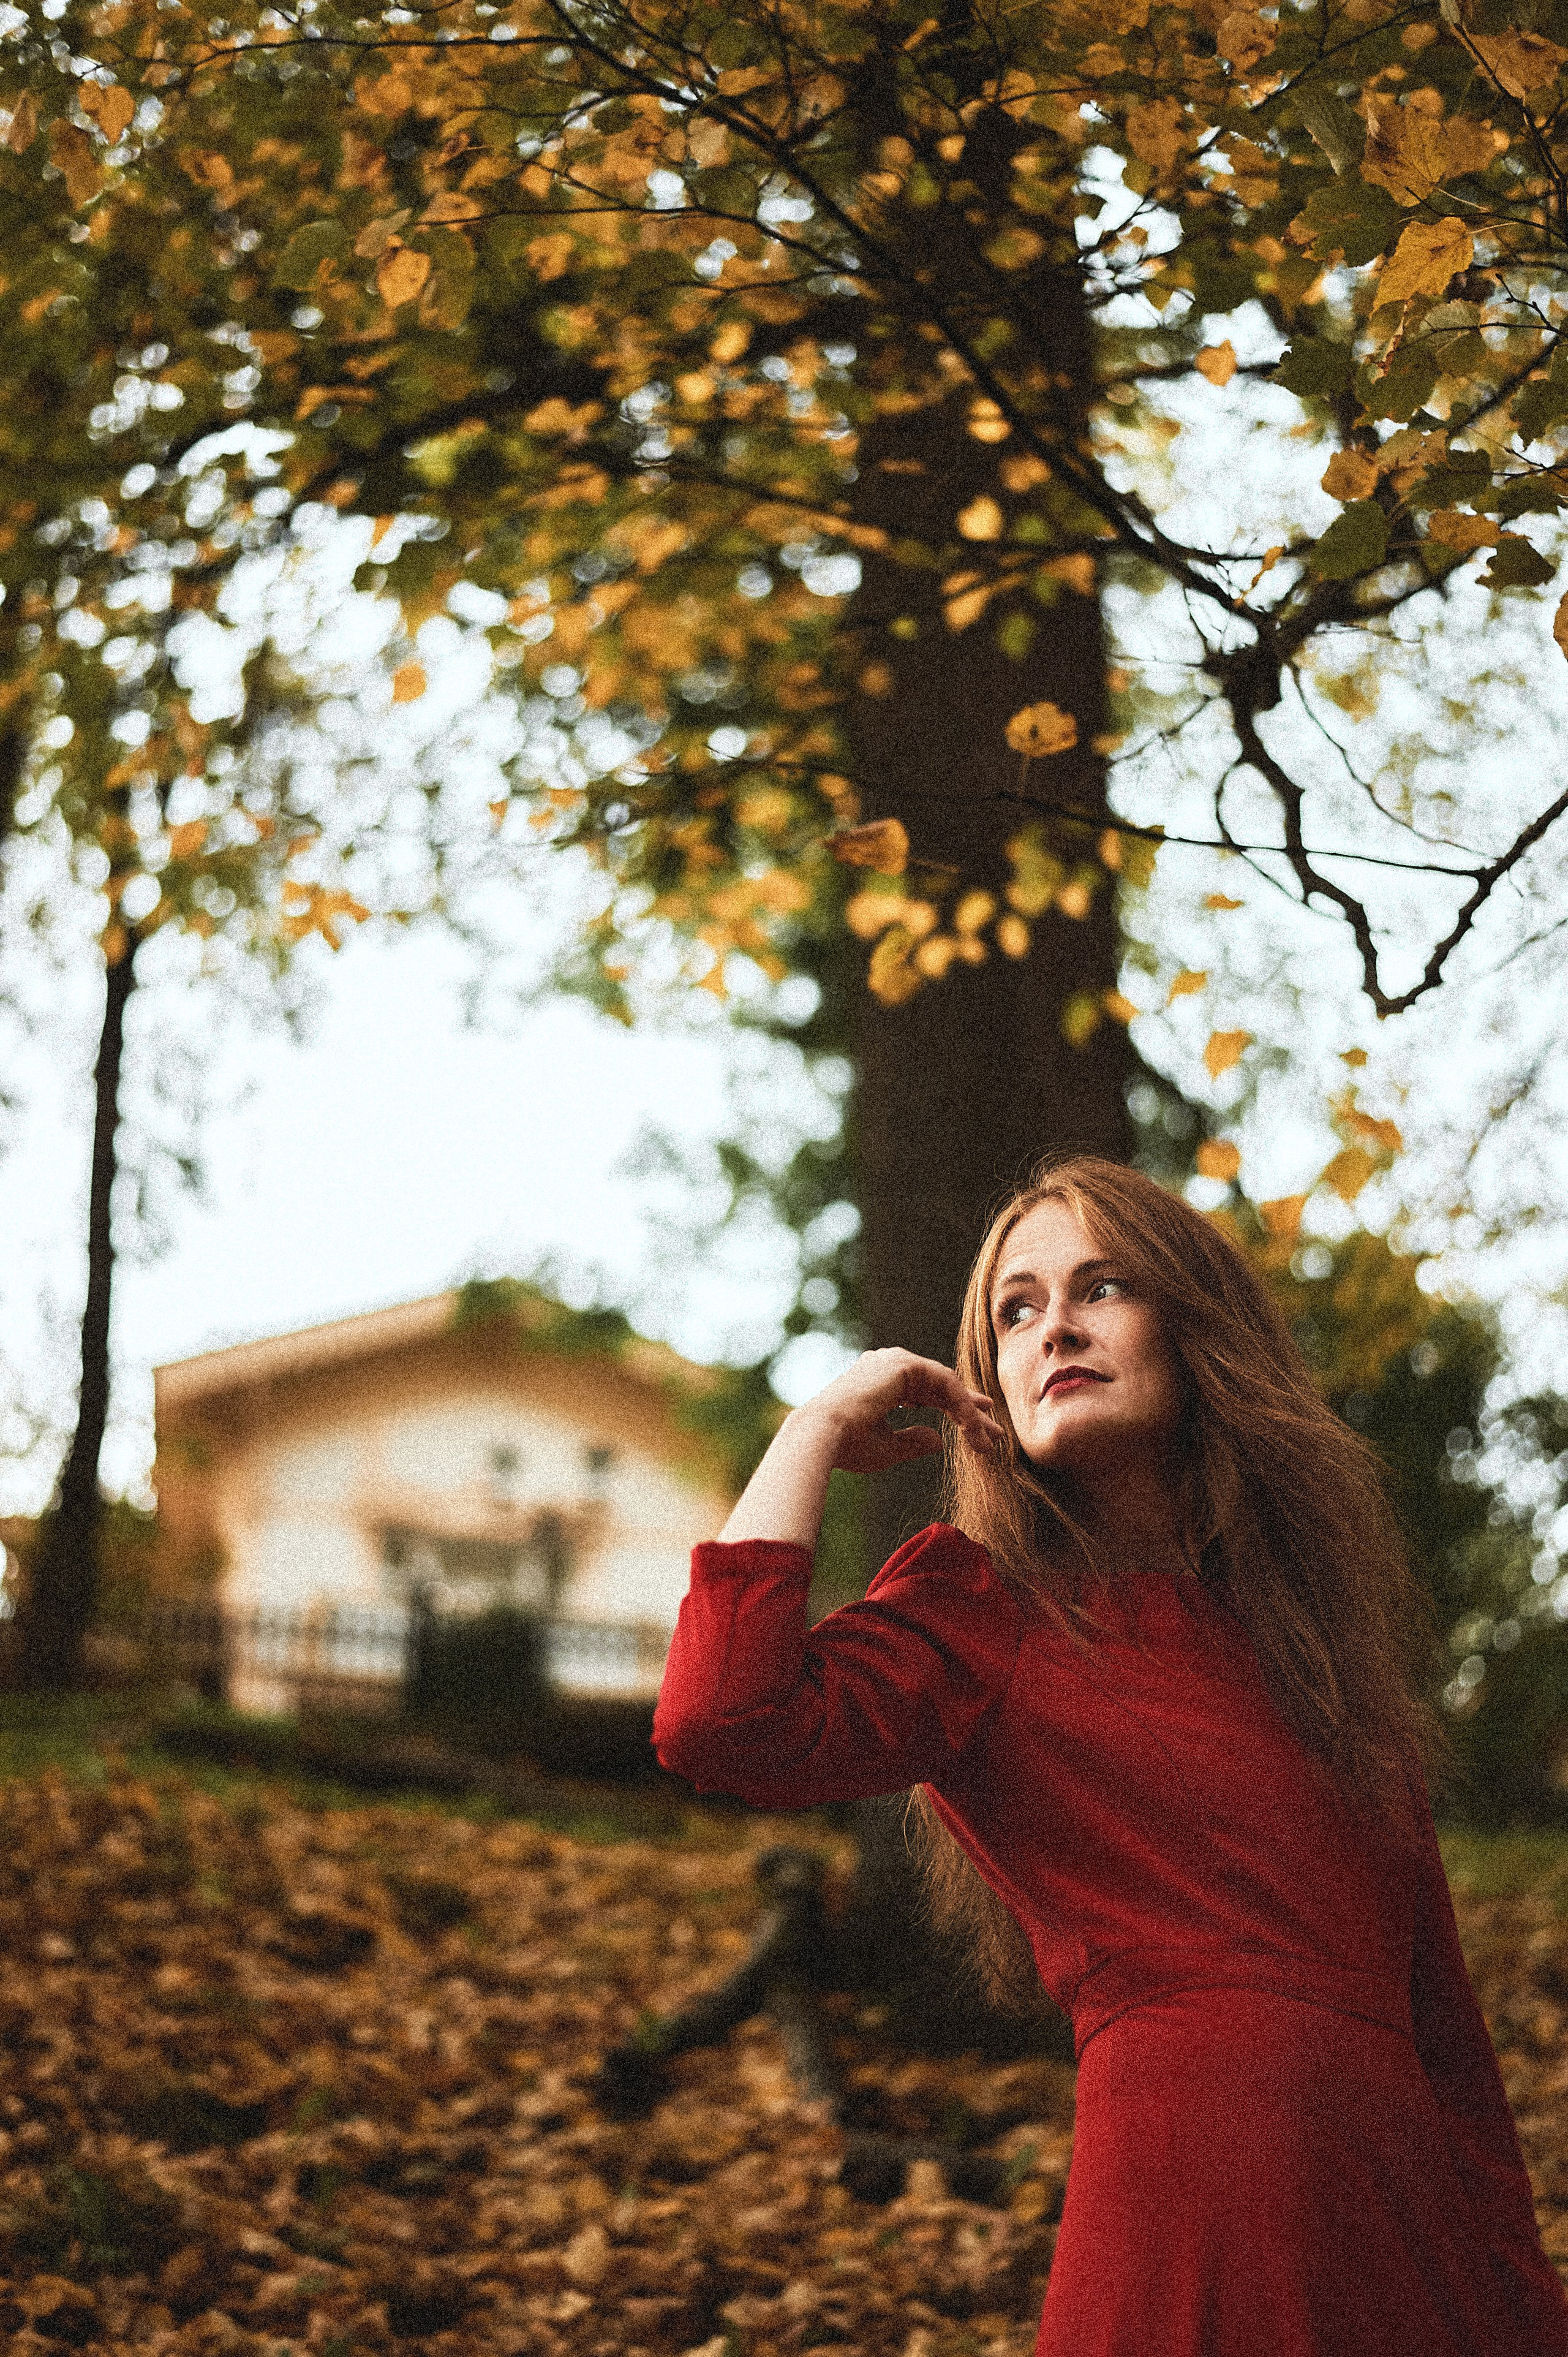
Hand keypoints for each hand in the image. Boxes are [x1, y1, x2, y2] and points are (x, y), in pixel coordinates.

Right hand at [792, 1347, 1007, 1473]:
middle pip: (941, 1387)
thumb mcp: (888, 1446)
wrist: (823, 1437)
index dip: (954, 1408)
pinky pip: (946, 1383)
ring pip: (947, 1385)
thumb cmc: (847, 1445)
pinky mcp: (904, 1364)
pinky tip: (973, 1427)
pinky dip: (962, 1405)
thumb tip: (939, 1440)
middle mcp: (887, 1365)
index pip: (927, 1392)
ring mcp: (895, 1361)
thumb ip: (913, 1440)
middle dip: (970, 1411)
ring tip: (991, 1436)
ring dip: (970, 1412)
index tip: (976, 1426)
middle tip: (995, 1431)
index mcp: (880, 1381)